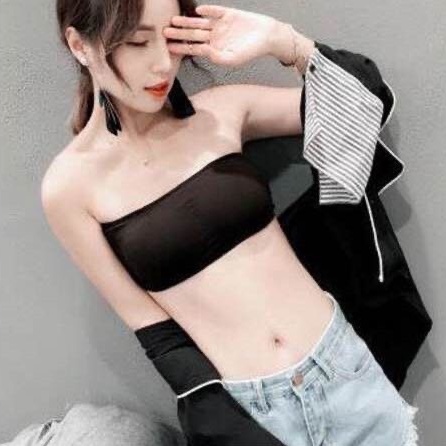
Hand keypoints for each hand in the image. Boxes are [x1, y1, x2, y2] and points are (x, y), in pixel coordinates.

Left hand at [163, 4, 277, 67]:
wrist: (267, 37)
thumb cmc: (251, 51)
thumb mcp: (233, 59)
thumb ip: (218, 58)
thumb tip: (204, 52)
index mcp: (214, 49)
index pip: (194, 49)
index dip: (182, 48)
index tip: (169, 48)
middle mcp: (214, 36)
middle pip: (193, 34)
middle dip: (179, 34)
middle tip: (165, 32)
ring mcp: (219, 25)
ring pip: (199, 22)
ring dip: (187, 21)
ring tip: (174, 20)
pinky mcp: (227, 14)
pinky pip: (215, 11)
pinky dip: (208, 10)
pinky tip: (198, 10)